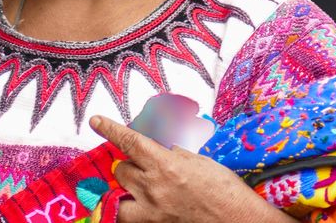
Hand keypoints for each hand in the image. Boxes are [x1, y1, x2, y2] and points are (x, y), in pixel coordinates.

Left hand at [90, 115, 292, 222]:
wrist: (240, 222)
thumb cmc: (226, 190)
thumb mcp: (199, 161)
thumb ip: (173, 153)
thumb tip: (158, 146)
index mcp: (165, 166)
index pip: (129, 142)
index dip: (110, 129)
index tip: (96, 121)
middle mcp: (154, 189)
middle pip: (122, 170)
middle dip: (129, 164)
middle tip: (144, 164)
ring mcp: (152, 211)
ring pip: (119, 195)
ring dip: (126, 187)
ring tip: (140, 184)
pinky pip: (129, 216)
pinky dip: (128, 208)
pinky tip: (136, 202)